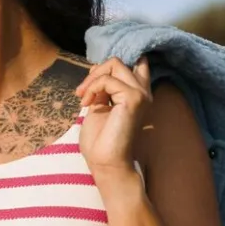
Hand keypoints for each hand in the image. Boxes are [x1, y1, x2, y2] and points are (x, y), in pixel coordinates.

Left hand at [74, 55, 153, 174]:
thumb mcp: (98, 107)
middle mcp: (142, 92)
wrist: (105, 163)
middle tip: (81, 92)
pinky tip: (86, 104)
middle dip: (95, 73)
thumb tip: (96, 68)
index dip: (111, 66)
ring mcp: (140, 94)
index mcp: (136, 95)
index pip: (135, 64)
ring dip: (92, 79)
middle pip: (117, 62)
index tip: (93, 78)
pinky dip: (92, 88)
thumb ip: (102, 88)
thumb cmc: (100, 142)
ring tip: (83, 97)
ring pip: (114, 64)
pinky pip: (107, 80)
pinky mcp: (133, 98)